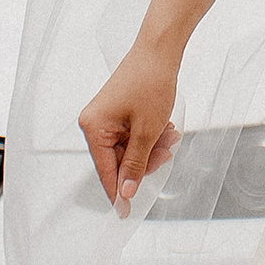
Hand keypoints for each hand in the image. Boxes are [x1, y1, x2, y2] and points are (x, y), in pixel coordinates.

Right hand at [78, 37, 181, 213]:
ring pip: (130, 149)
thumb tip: (126, 192)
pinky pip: (132, 135)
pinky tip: (164, 126)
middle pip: (119, 160)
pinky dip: (149, 135)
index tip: (127, 213)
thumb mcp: (147, 132)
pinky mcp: (117, 112)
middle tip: (167, 151)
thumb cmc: (151, 83)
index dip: (119, 192)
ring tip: (170, 134)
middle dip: (146, 159)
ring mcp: (105, 117)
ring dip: (152, 147)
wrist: (160, 50)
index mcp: (94, 128)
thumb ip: (136, 165)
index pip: (106, 171)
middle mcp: (94, 123)